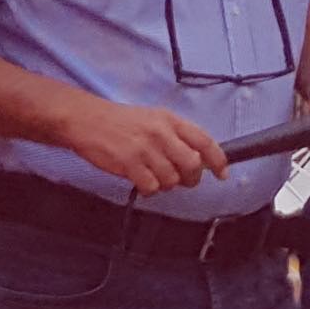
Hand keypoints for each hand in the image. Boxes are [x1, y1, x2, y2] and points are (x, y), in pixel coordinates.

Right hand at [57, 96, 228, 193]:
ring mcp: (145, 148)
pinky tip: (140, 180)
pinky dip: (149, 190)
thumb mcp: (153, 118)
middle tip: (183, 180)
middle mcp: (161, 133)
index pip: (204, 140)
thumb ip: (175, 135)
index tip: (223, 173)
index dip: (218, 159)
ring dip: (165, 184)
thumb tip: (198, 159)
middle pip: (192, 164)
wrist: (86, 119)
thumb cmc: (120, 121)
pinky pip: (151, 187)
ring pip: (171, 179)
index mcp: (170, 120)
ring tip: (153, 175)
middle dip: (191, 178)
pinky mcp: (129, 163)